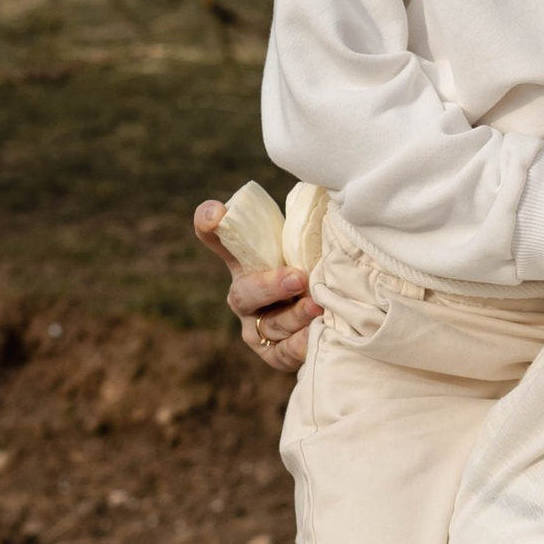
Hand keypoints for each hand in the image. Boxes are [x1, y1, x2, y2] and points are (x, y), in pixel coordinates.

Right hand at [193, 201, 319, 370]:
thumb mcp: (309, 245)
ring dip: (295, 316)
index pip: (217, 237)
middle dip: (270, 285)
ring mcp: (255, 326)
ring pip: (270, 324)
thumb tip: (327, 189)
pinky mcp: (272, 354)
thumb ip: (306, 225)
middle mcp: (244, 294)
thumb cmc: (317, 269)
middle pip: (244, 292)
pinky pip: (283, 353)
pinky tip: (316, 335)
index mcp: (246, 261)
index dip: (210, 224)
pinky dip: (300, 345)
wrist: (332, 313)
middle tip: (297, 277)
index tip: (217, 213)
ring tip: (318, 306)